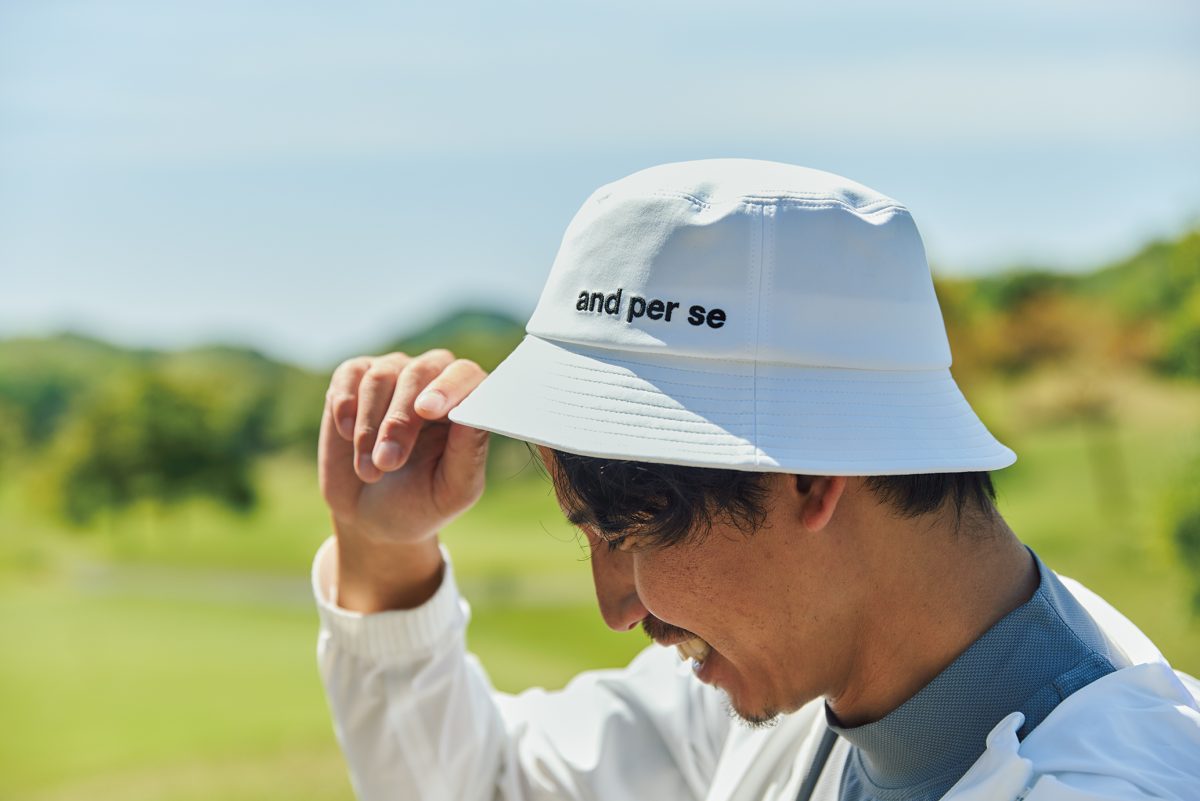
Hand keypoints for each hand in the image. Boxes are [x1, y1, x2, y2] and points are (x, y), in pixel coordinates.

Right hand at [318, 349, 489, 545]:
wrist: (370, 517)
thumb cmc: (421, 500)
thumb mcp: (453, 491)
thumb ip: (470, 454)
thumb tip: (473, 415)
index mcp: (465, 402)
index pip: (466, 375)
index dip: (449, 387)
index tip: (427, 411)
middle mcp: (433, 379)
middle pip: (419, 373)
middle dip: (400, 420)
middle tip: (387, 462)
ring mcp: (394, 373)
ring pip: (381, 377)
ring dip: (370, 428)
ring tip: (370, 471)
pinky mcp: (355, 378)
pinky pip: (350, 375)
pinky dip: (346, 405)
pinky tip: (346, 434)